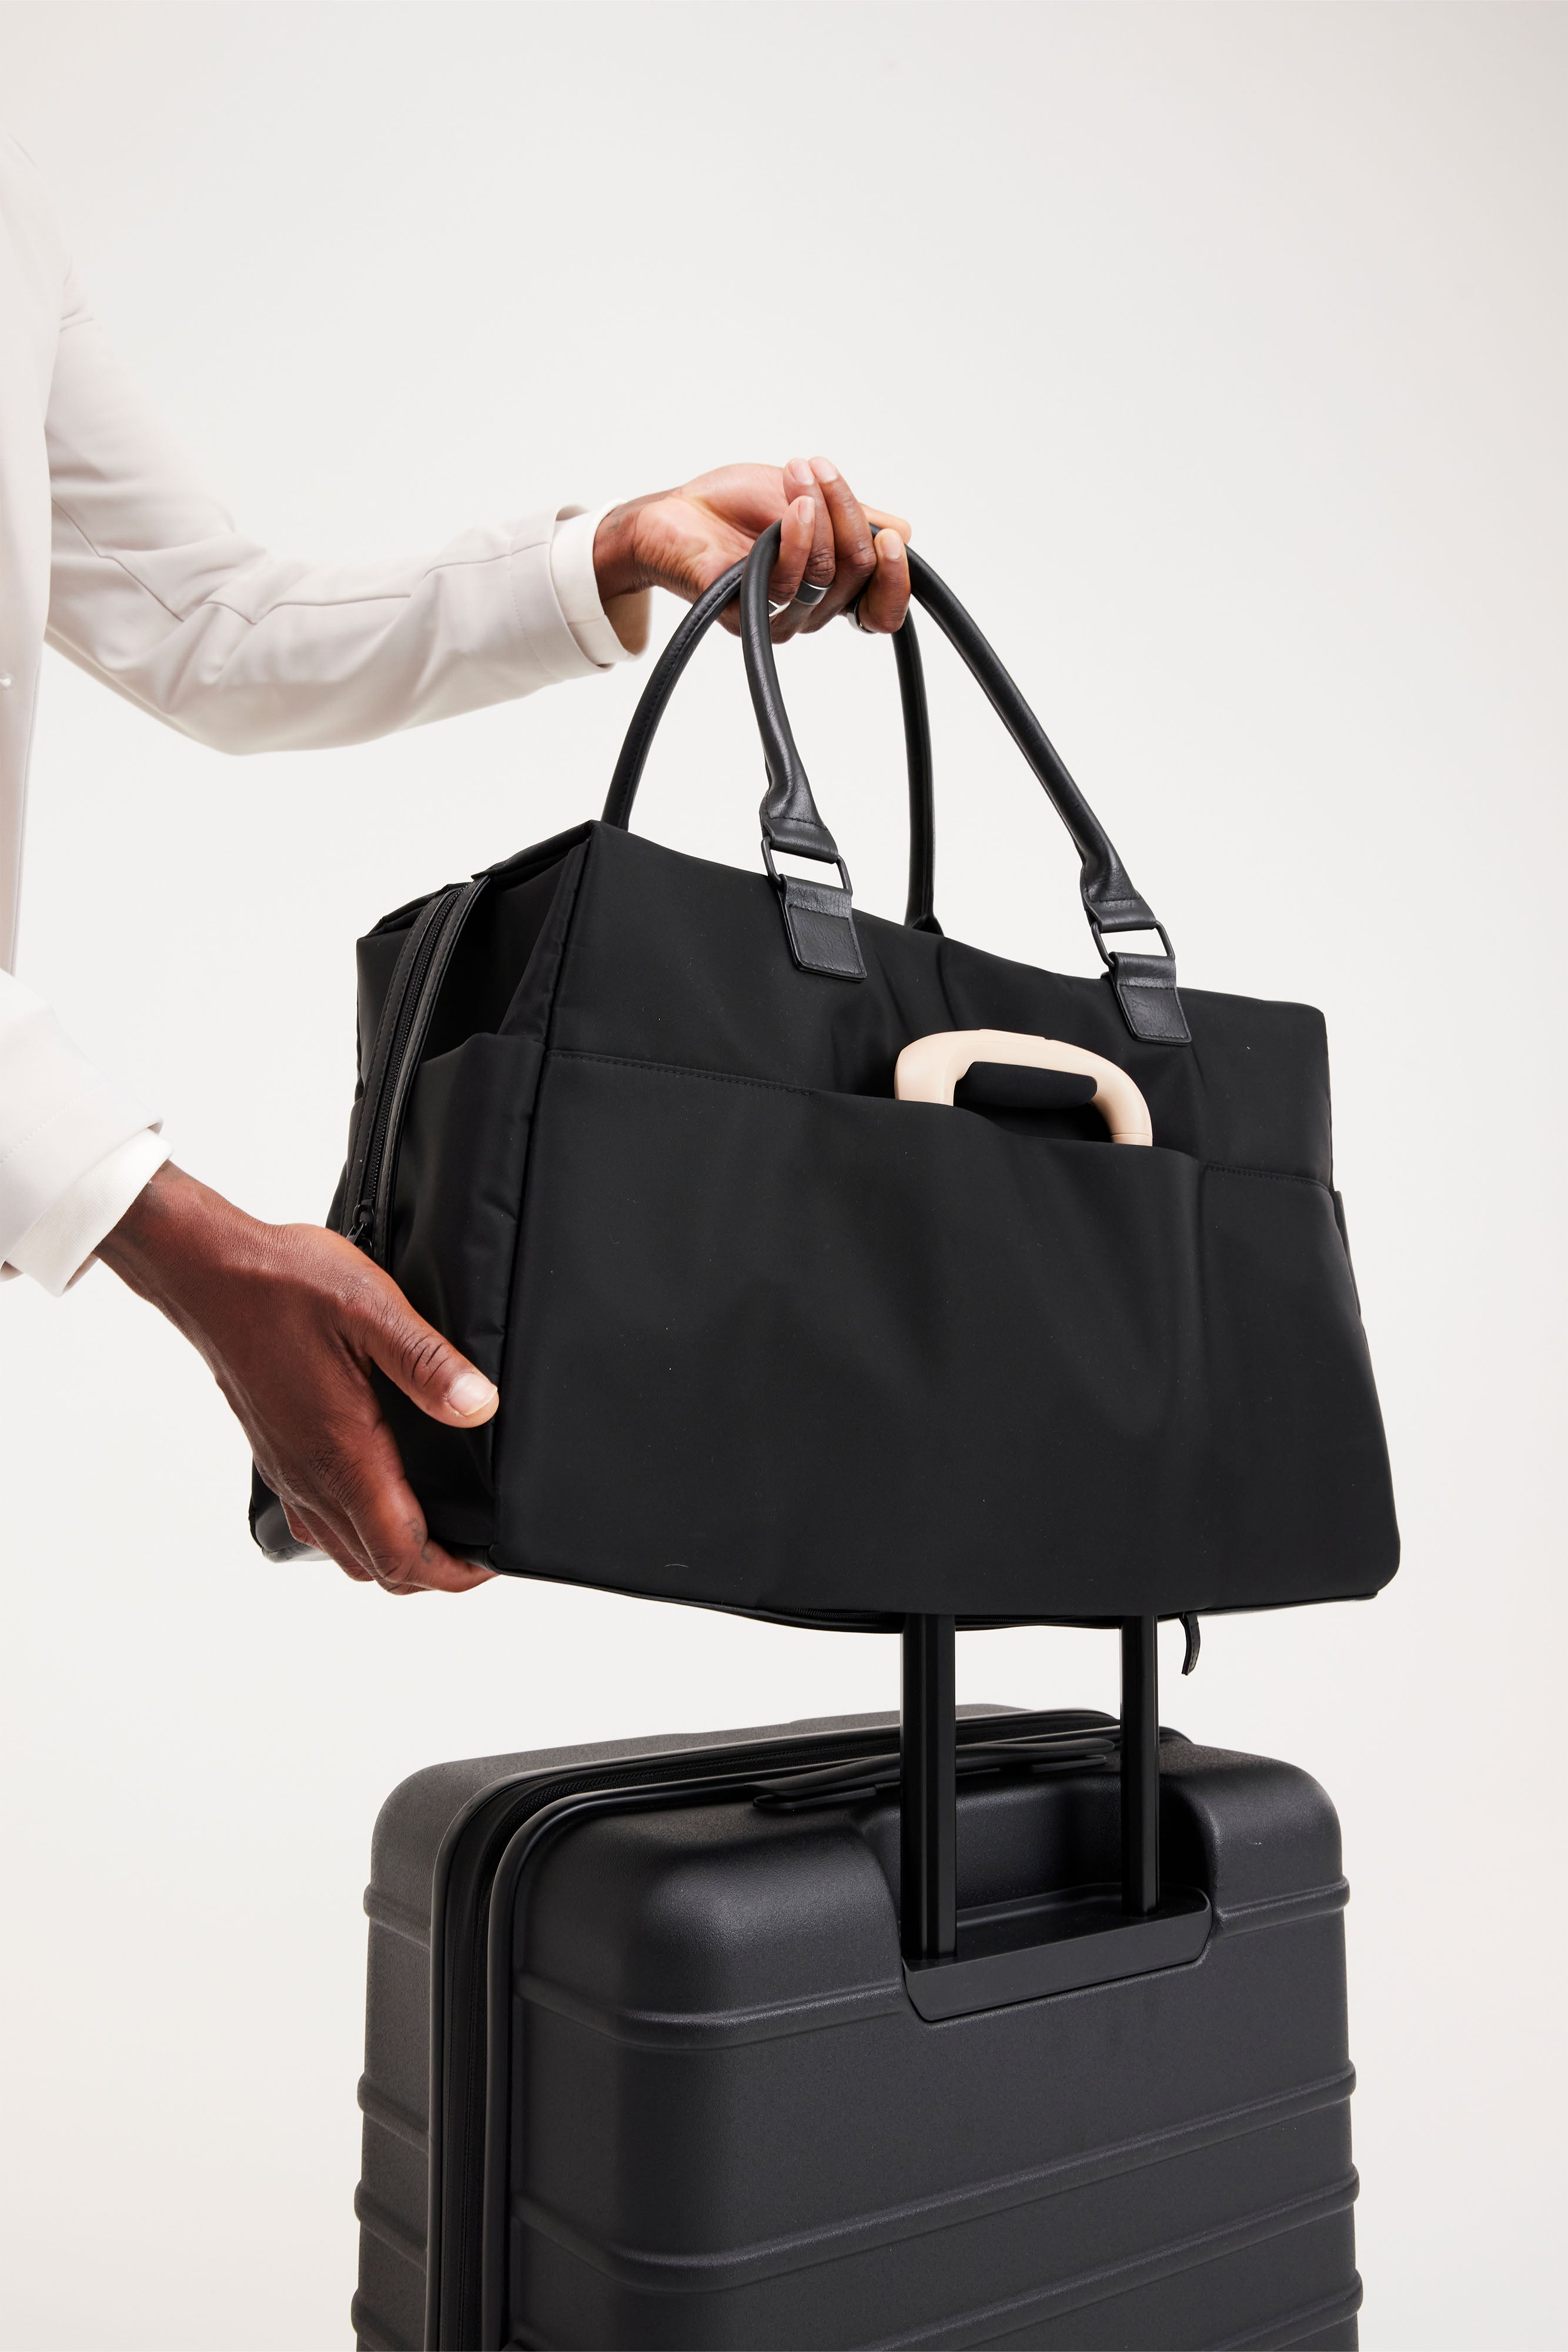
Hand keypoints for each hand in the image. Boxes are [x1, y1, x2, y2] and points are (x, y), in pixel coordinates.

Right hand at [99, 1163, 496, 1595]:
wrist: (208, 1274)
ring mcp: (289, 1469)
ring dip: (395, 1554)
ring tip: (442, 1530)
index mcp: (341, 1451)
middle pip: (375, 1567)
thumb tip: (478, 1406)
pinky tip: (383, 1495)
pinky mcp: (277, 1453)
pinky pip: (319, 1522)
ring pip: (345, 1550)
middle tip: (477, 1547)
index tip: (491, 1557)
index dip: (453, 1572)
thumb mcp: (369, 1307)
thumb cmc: (282, 1284)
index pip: (400, 1553)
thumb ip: (427, 1362)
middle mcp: (310, 1474)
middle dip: (432, 1573)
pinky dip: (359, 1532)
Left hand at [594, 456, 911, 639]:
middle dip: (847, 512)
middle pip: (857, 575)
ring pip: (825, 574)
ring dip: (820, 513)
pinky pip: (785, 583)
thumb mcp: (810, 500)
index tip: (890, 538)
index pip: (881, 612)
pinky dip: (795, 537)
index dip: (896, 581)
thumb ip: (856, 520)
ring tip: (800, 473)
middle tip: (822, 469)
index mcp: (830, 590)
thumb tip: (902, 532)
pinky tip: (791, 506)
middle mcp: (808, 611)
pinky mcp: (742, 614)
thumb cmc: (735, 507)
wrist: (675, 511)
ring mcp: (775, 616)